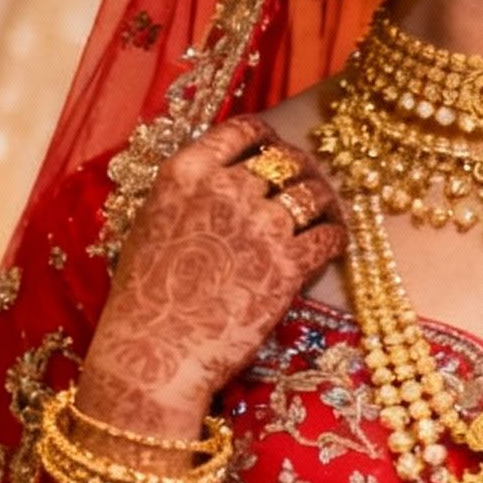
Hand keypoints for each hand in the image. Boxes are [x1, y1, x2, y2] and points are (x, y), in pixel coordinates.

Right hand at [80, 115, 344, 436]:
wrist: (153, 353)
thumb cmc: (147, 296)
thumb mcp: (155, 222)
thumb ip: (194, 193)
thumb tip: (233, 177)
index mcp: (186, 172)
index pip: (244, 130)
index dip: (270, 138)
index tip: (280, 149)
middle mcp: (226, 189)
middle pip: (286, 161)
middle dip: (302, 171)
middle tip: (310, 186)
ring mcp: (261, 225)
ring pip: (314, 193)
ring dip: (325, 202)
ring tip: (328, 213)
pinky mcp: (288, 265)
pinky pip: (329, 235)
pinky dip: (336, 236)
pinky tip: (333, 243)